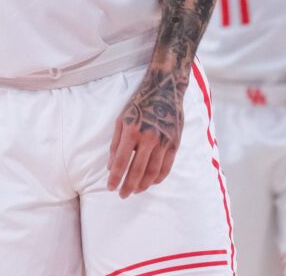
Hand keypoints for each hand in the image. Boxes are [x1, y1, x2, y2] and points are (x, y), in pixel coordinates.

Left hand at [107, 67, 183, 197]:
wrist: (165, 90)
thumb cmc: (138, 104)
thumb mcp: (121, 119)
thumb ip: (116, 143)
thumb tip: (111, 166)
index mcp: (132, 131)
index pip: (122, 161)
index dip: (116, 177)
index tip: (110, 188)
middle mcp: (149, 138)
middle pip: (137, 170)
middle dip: (128, 185)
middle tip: (122, 195)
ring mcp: (164, 142)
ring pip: (153, 172)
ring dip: (143, 185)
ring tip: (135, 191)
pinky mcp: (175, 144)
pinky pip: (167, 167)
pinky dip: (158, 178)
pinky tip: (150, 182)